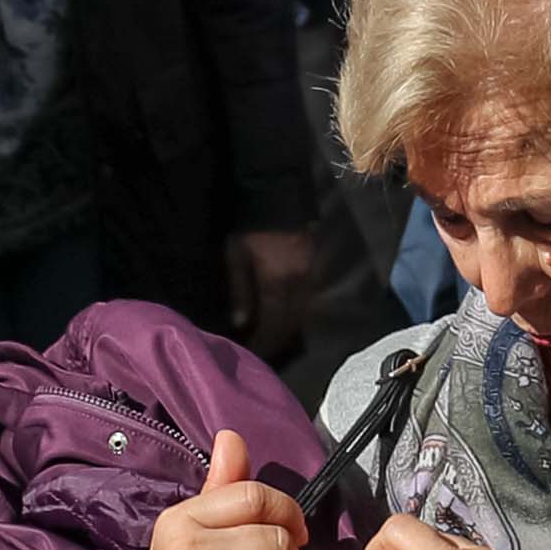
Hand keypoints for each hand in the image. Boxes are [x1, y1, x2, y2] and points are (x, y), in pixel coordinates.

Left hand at [220, 227, 312, 362]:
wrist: (278, 194)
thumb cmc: (250, 227)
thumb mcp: (236, 257)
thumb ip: (240, 291)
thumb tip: (241, 323)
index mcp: (278, 284)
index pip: (273, 324)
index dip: (264, 343)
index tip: (252, 355)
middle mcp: (299, 284)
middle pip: (291, 322)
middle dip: (277, 340)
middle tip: (262, 352)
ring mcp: (310, 274)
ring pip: (302, 312)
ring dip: (287, 328)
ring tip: (271, 337)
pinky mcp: (313, 266)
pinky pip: (306, 299)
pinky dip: (294, 312)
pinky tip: (284, 315)